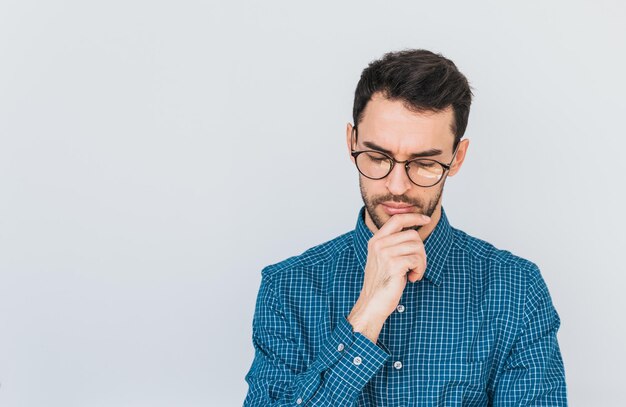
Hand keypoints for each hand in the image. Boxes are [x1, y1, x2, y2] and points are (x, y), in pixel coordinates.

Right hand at [348, 213, 429, 341]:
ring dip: (421, 263)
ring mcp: (385, 253)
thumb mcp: (383, 259)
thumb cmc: (381, 284)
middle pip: (413, 235)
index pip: (397, 220)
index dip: (413, 217)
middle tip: (415, 266)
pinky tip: (411, 278)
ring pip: (417, 247)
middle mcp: (379, 244)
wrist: (372, 304)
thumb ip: (393, 245)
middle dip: (421, 251)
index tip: (426, 219)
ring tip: (412, 273)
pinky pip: (417, 260)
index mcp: (376, 240)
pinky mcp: (394, 264)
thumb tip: (414, 234)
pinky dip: (419, 270)